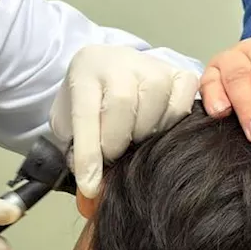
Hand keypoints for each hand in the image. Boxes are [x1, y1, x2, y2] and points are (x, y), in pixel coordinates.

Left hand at [50, 46, 200, 197]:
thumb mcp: (69, 121)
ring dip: (144, 135)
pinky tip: (156, 128)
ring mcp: (153, 66)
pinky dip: (171, 124)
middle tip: (113, 155)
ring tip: (134, 138)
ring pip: (154, 108)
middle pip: (122, 106)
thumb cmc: (90, 100)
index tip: (90, 186)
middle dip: (116, 143)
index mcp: (85, 72)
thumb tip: (92, 187)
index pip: (86, 114)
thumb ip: (74, 150)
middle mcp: (120, 62)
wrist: (109, 67)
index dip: (89, 154)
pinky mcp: (180, 74)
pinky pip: (181, 106)